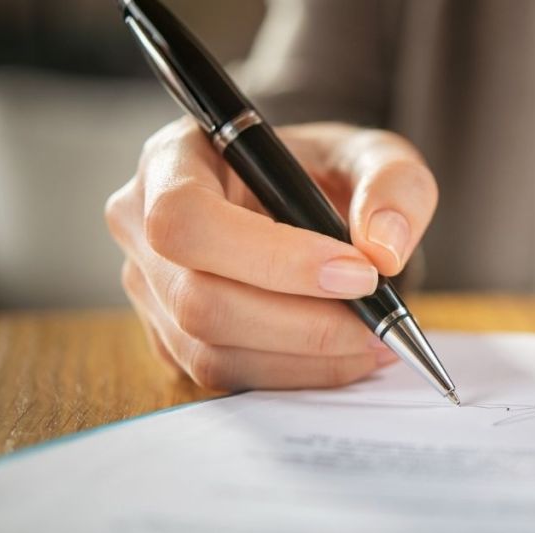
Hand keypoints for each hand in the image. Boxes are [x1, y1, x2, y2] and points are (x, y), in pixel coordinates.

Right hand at [105, 119, 436, 389]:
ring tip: (374, 340)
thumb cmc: (326, 171)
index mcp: (175, 158)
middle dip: (301, 323)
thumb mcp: (374, 155)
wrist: (307, 201)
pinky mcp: (172, 339)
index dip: (272, 257)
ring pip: (210, 350)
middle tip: (377, 322)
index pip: (188, 218)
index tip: (357, 273)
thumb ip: (393, 186)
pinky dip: (296, 373)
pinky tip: (346, 353)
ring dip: (305, 358)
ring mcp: (150, 290)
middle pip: (197, 298)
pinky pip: (227, 375)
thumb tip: (382, 250)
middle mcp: (142, 225)